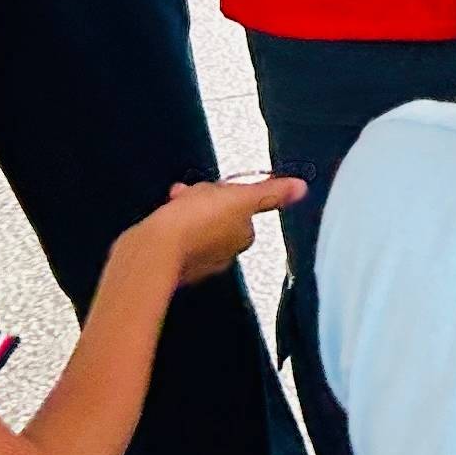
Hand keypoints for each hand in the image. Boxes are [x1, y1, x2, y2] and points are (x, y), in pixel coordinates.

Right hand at [120, 173, 304, 288]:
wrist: (153, 250)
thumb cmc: (198, 220)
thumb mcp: (240, 198)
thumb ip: (270, 193)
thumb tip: (302, 188)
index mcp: (242, 238)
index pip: (239, 208)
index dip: (224, 193)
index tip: (210, 187)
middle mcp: (223, 254)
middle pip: (216, 218)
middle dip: (202, 201)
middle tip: (185, 194)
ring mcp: (196, 263)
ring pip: (195, 227)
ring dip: (184, 210)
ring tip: (171, 202)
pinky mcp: (171, 267)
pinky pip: (174, 241)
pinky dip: (169, 228)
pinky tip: (158, 223)